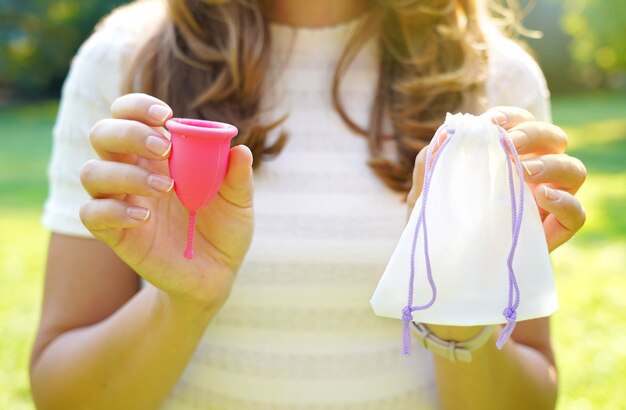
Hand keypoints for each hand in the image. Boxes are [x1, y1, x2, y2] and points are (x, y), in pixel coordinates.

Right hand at [79, 93, 253, 308]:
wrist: (217, 274)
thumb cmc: (224, 229)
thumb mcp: (239, 203)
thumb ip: (238, 178)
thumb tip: (241, 151)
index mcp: (159, 155)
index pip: (128, 114)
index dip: (137, 106)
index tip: (165, 115)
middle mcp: (132, 171)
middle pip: (102, 134)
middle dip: (127, 132)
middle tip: (163, 149)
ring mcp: (120, 202)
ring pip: (91, 172)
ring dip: (126, 174)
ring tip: (167, 189)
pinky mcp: (114, 233)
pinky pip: (92, 213)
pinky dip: (114, 211)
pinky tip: (145, 217)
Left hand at [408, 106, 585, 251]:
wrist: (442, 267)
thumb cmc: (439, 223)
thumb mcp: (425, 194)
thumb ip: (431, 164)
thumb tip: (443, 136)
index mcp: (507, 157)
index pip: (522, 123)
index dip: (511, 116)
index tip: (490, 123)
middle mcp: (534, 174)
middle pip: (555, 138)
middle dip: (533, 134)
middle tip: (508, 145)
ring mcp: (547, 202)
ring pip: (574, 170)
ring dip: (552, 164)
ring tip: (522, 171)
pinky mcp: (553, 231)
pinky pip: (577, 213)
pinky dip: (565, 201)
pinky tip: (541, 197)